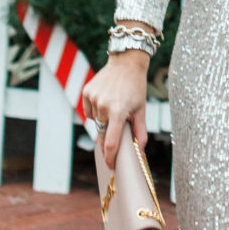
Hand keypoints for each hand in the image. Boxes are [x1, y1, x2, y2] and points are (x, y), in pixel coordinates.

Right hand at [82, 51, 147, 169]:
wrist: (126, 63)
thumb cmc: (136, 88)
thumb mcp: (141, 110)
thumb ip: (140, 132)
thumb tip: (140, 151)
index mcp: (118, 112)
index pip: (111, 143)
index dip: (110, 158)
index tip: (111, 166)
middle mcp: (103, 106)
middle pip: (102, 133)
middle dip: (107, 140)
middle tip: (114, 138)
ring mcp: (93, 98)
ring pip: (95, 121)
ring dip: (103, 121)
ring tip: (114, 107)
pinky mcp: (86, 92)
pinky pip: (89, 111)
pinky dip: (96, 111)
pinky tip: (105, 101)